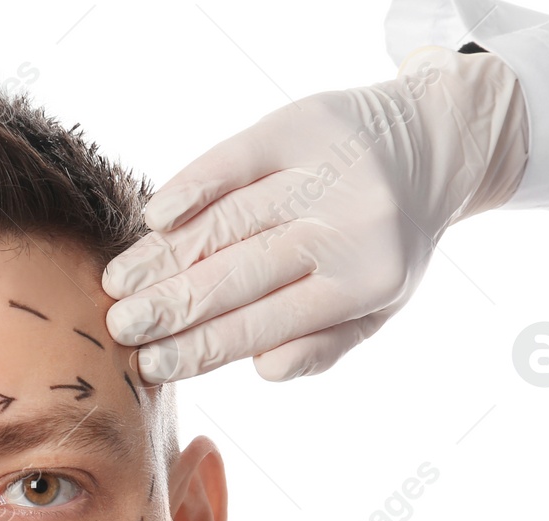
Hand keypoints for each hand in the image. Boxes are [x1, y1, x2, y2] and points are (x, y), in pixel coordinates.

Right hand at [103, 46, 528, 383]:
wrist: (431, 145)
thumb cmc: (385, 244)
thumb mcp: (375, 309)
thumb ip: (321, 348)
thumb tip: (261, 368)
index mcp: (366, 281)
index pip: (263, 324)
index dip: (200, 348)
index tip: (147, 365)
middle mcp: (347, 224)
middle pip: (237, 274)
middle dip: (170, 306)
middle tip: (118, 327)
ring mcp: (323, 171)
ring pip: (226, 221)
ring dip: (164, 255)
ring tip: (117, 283)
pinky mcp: (301, 125)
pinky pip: (234, 159)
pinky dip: (191, 186)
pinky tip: (154, 218)